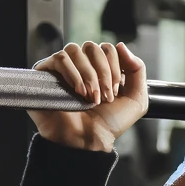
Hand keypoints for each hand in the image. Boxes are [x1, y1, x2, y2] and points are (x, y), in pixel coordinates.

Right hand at [28, 41, 147, 151]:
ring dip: (88, 75)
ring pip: (75, 50)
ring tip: (91, 97)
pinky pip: (60, 58)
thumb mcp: (136, 99)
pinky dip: (73, 74)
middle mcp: (82, 66)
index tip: (115, 92)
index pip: (108, 48)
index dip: (115, 67)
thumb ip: (137, 70)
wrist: (88, 140)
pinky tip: (78, 92)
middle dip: (103, 72)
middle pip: (93, 47)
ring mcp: (63, 69)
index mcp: (101, 69)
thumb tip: (121, 45)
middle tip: (105, 96)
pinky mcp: (46, 74)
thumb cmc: (109, 124)